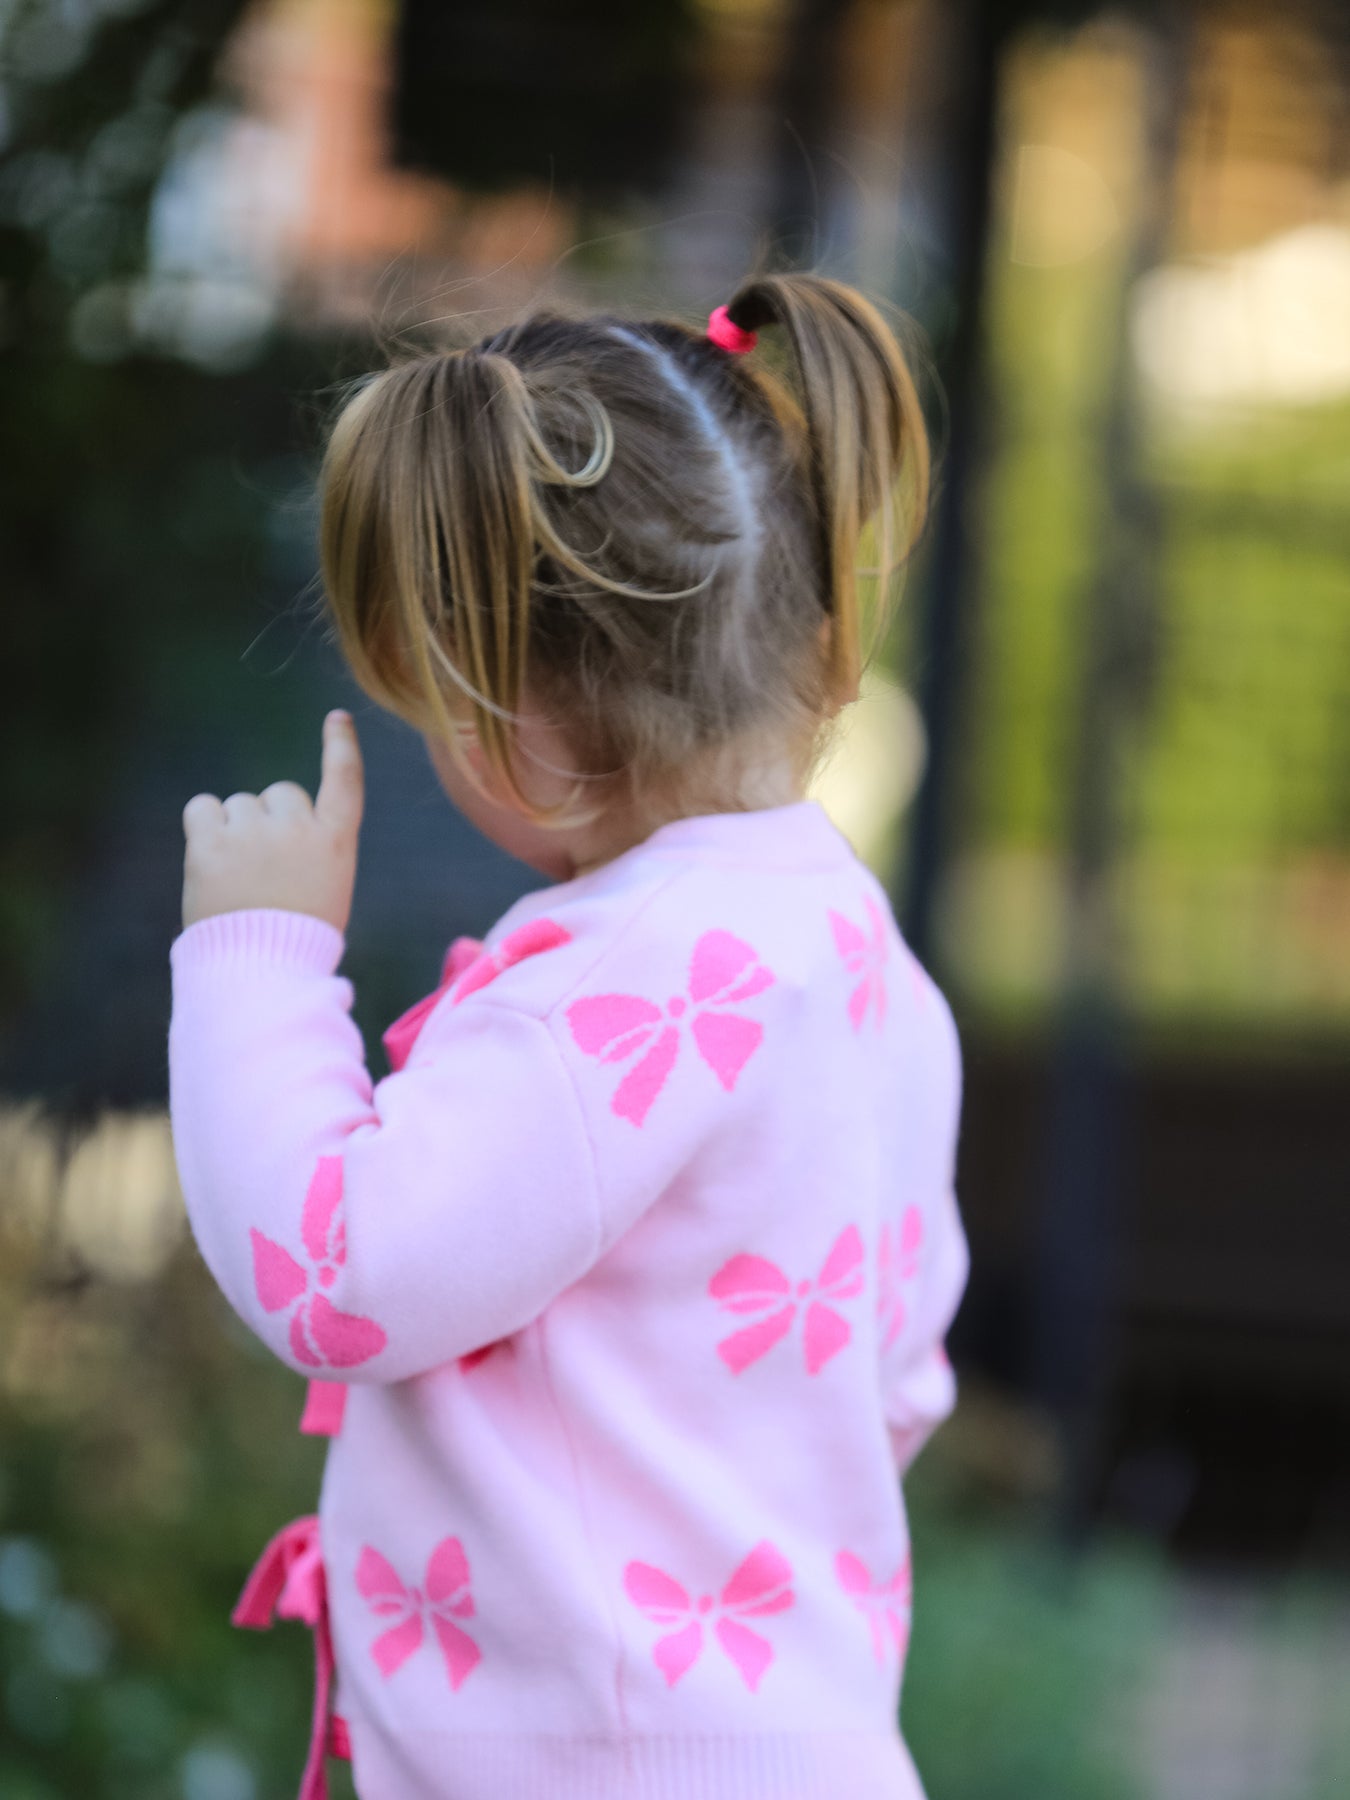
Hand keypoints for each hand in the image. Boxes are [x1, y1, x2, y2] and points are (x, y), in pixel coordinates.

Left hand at [181, 711, 363, 932]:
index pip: (345, 780)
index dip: (341, 746)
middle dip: (270, 819)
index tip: (338, 719)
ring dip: (235, 829)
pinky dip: (203, 824)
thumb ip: (310, 850)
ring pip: (239, 804)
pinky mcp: (211, 845)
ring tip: (237, 878)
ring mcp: (253, 833)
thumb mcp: (326, 891)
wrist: (261, 971)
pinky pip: (202, 807)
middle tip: (264, 868)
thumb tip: (275, 822)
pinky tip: (209, 856)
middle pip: (281, 794)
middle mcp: (298, 828)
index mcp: (335, 842)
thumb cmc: (297, 940)